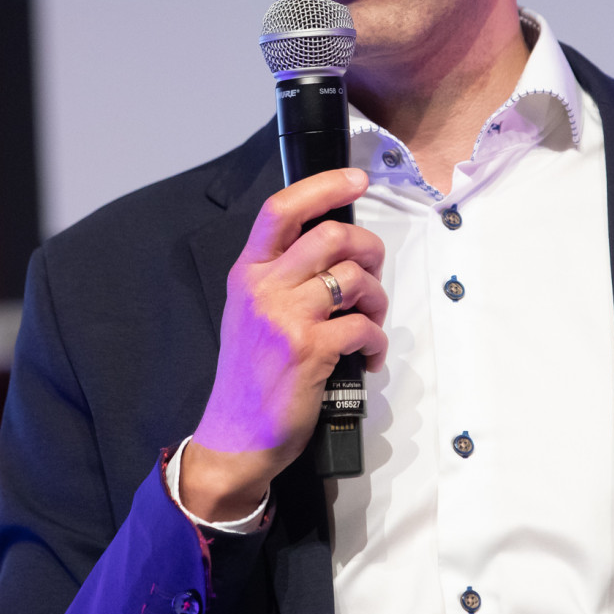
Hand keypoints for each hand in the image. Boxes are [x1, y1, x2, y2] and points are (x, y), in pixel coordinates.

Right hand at [180, 168, 387, 521]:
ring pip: (355, 278)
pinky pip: (364, 326)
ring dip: (378, 298)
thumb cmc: (249, 374)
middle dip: (368, 249)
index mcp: (248, 272)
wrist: (236, 435)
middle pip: (332, 236)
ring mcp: (285, 318)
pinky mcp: (309, 350)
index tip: (356, 178)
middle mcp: (263, 288)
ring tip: (371, 321)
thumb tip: (337, 246)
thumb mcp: (250, 312)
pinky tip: (368, 357)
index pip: (281, 209)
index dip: (324, 186)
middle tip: (372, 273)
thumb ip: (282, 275)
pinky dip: (377, 341)